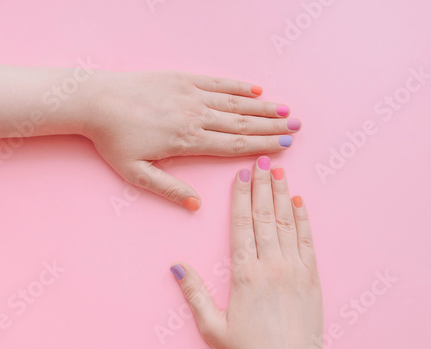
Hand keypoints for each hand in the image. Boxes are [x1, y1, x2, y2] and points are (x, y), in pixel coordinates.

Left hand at [82, 71, 299, 210]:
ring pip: (234, 103)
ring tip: (286, 109)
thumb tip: (195, 206)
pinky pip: (217, 82)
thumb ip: (168, 189)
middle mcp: (195, 116)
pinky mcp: (182, 78)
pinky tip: (255, 89)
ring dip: (263, 107)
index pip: (233, 144)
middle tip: (297, 127)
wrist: (96, 101)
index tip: (284, 146)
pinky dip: (238, 86)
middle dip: (271, 126)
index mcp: (187, 141)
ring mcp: (190, 94)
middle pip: (242, 123)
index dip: (261, 145)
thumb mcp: (136, 172)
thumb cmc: (114, 139)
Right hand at [169, 156, 322, 347]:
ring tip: (279, 172)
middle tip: (262, 161)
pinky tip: (300, 201)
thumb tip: (176, 266)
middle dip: (262, 186)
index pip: (241, 224)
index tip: (242, 175)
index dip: (241, 196)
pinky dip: (304, 218)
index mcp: (245, 274)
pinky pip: (307, 240)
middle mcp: (271, 265)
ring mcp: (294, 269)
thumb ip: (194, 294)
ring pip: (286, 222)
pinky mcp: (312, 277)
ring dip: (282, 194)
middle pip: (264, 216)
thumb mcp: (213, 327)